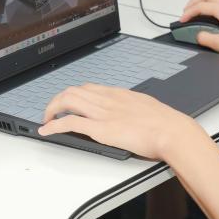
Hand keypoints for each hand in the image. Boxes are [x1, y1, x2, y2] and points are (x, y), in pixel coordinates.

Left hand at [38, 84, 208, 159]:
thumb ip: (134, 107)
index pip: (88, 88)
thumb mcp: (146, 106)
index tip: (67, 101)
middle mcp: (107, 100)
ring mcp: (103, 114)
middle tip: (52, 111)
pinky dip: (54, 125)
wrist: (172, 131)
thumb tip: (132, 112)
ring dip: (52, 109)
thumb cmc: (165, 123)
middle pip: (73, 91)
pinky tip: (46, 130)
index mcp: (118, 94)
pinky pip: (70, 123)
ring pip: (68, 101)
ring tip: (46, 119)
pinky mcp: (101, 129)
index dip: (73, 94)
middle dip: (58, 100)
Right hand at [180, 0, 218, 59]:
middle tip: (186, 10)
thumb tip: (198, 35)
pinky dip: (213, 4)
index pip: (200, 7)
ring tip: (197, 11)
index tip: (183, 20)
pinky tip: (213, 14)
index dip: (188, 13)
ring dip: (204, 1)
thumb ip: (206, 39)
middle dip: (193, 2)